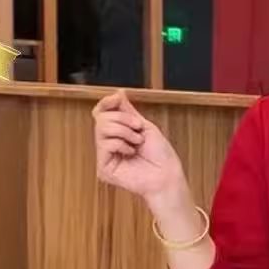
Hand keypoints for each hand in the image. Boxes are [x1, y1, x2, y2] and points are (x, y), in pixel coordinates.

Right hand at [92, 88, 187, 204]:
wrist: (167, 175)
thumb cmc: (161, 156)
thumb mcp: (145, 125)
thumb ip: (128, 111)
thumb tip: (118, 93)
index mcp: (117, 134)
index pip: (101, 113)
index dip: (106, 103)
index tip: (117, 98)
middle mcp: (109, 144)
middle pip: (101, 117)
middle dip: (122, 119)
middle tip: (138, 128)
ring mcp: (105, 156)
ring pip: (101, 128)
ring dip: (124, 131)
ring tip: (138, 142)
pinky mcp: (104, 168)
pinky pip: (105, 144)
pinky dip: (121, 144)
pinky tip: (131, 153)